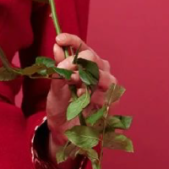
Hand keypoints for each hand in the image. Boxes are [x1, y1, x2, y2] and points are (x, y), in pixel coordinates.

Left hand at [45, 32, 113, 165]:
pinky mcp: (112, 102)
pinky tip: (85, 103)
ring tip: (77, 91)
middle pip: (93, 59)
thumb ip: (58, 68)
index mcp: (87, 64)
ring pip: (105, 77)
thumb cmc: (61, 105)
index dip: (72, 40)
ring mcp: (108, 86)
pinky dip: (95, 99)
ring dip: (88, 84)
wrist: (63, 129)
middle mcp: (100, 71)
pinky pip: (108, 96)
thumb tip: (56, 46)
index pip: (82, 47)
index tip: (59, 39)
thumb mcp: (55, 87)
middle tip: (66, 73)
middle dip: (78, 64)